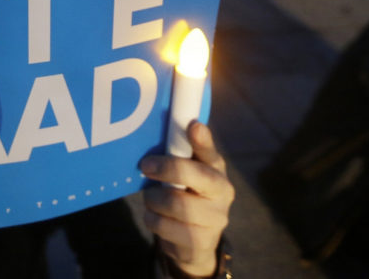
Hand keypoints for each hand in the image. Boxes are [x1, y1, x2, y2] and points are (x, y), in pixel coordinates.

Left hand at [139, 122, 233, 277]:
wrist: (195, 241)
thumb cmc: (186, 194)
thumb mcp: (187, 173)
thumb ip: (181, 152)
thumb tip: (174, 126)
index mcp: (217, 170)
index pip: (211, 153)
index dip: (202, 141)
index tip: (193, 126)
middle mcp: (223, 193)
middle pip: (193, 177)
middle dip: (166, 169)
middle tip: (145, 166)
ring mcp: (215, 219)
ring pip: (174, 203)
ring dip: (154, 199)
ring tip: (152, 198)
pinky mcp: (201, 242)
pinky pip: (164, 226)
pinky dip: (152, 219)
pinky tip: (156, 217)